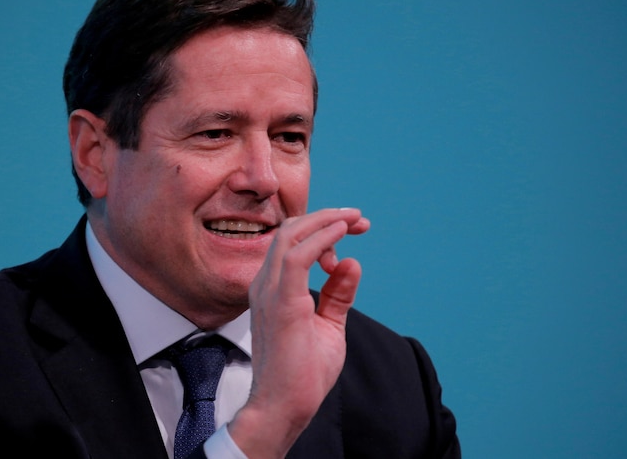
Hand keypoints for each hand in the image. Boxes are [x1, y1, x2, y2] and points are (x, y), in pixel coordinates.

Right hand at [228, 208, 368, 457]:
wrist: (283, 407)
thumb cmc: (301, 374)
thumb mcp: (328, 326)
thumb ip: (337, 295)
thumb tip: (350, 263)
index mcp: (272, 289)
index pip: (292, 242)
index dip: (323, 229)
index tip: (354, 230)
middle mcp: (265, 284)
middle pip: (291, 231)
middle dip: (327, 218)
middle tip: (360, 219)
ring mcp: (269, 291)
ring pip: (291, 235)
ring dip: (326, 221)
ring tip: (355, 219)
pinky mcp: (282, 302)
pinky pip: (297, 256)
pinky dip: (321, 238)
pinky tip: (342, 233)